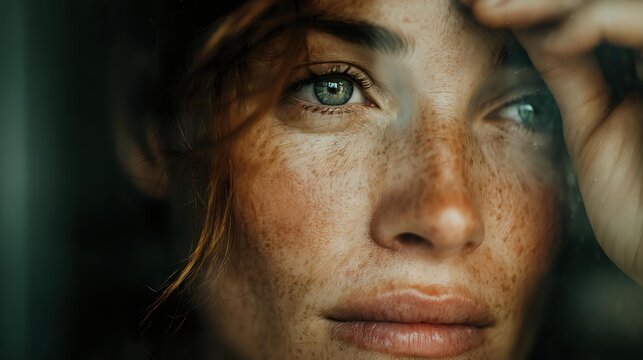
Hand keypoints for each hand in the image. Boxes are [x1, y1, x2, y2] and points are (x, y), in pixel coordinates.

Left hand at [462, 0, 642, 284]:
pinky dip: (601, 21)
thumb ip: (571, 71)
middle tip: (479, 3)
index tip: (478, 9)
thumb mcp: (593, 124)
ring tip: (494, 11)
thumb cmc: (639, 206)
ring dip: (554, 2)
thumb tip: (529, 26)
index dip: (535, 5)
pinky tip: (555, 40)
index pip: (589, 11)